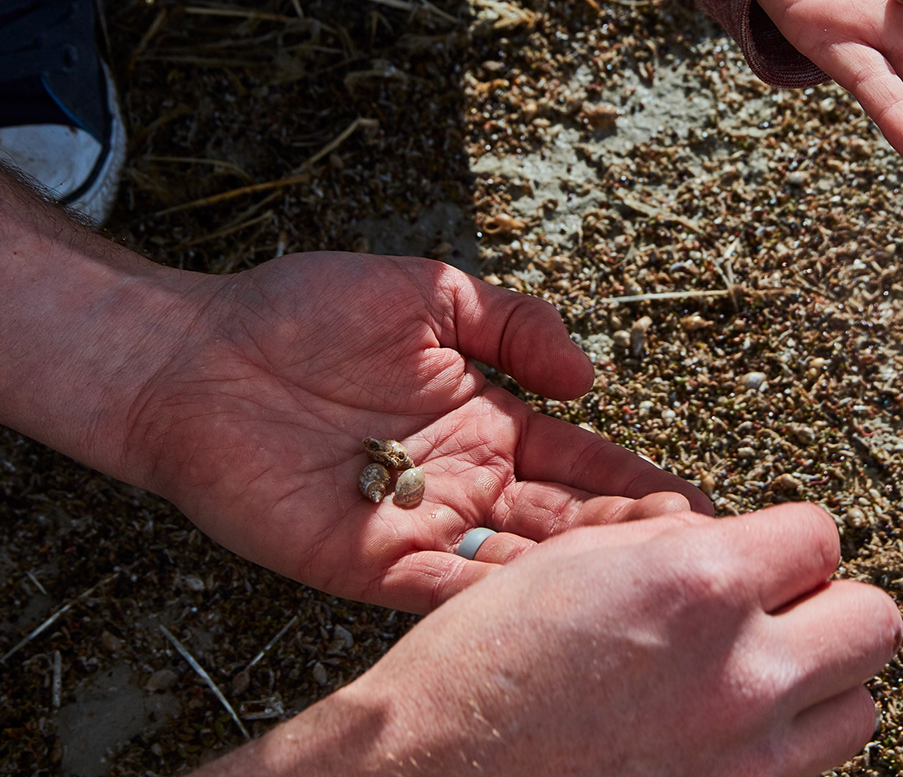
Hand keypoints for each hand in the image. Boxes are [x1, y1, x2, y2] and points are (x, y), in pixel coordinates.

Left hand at [112, 253, 707, 610]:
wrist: (193, 353)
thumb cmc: (299, 312)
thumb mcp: (430, 292)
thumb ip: (514, 323)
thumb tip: (590, 376)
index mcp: (485, 423)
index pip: (582, 466)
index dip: (640, 485)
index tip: (705, 505)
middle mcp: (462, 483)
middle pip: (565, 528)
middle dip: (633, 545)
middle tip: (708, 565)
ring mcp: (417, 526)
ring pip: (516, 566)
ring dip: (579, 581)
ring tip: (651, 593)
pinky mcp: (364, 560)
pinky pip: (439, 588)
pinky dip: (491, 600)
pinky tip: (549, 611)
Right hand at [200, 506, 902, 776]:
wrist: (431, 776)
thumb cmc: (482, 665)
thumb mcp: (574, 562)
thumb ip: (674, 544)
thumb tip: (733, 537)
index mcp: (700, 587)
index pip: (823, 536)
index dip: (787, 542)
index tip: (761, 556)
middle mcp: (744, 676)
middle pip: (876, 622)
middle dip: (828, 608)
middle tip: (776, 615)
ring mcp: (746, 764)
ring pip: (858, 711)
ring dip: (817, 688)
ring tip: (751, 683)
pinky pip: (804, 776)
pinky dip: (777, 752)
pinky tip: (716, 739)